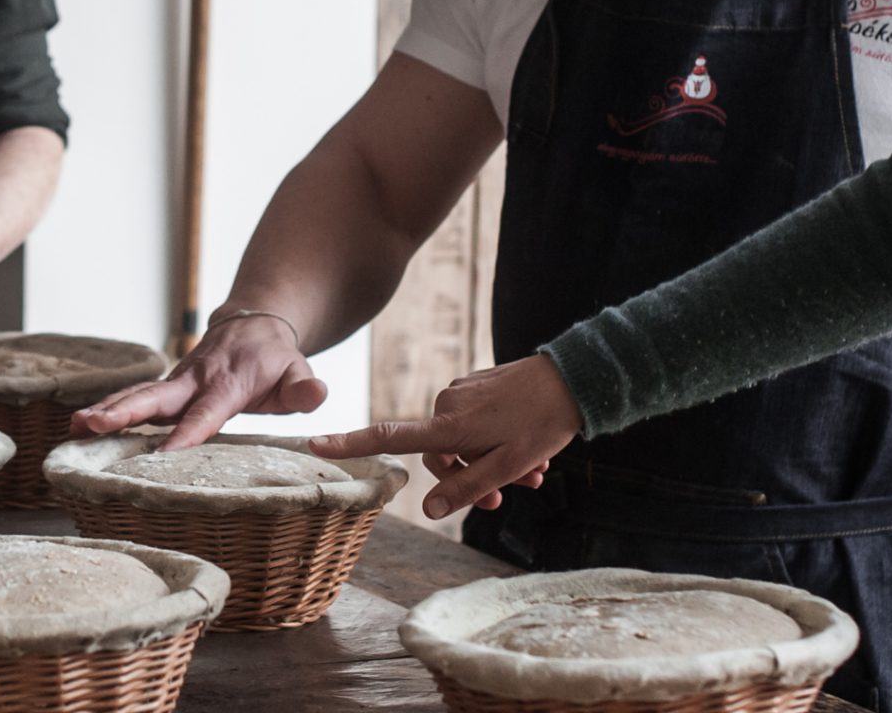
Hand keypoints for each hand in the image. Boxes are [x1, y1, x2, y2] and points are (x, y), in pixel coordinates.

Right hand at [70, 313, 327, 449]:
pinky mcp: (168, 385)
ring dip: (107, 410)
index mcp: (228, 382)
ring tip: (76, 426)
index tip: (164, 455)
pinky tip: (80, 425)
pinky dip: (109, 408)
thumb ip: (305, 388)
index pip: (206, 412)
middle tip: (93, 426)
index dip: (186, 432)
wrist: (255, 323)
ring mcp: (178, 380)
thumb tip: (317, 394)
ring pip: (139, 395)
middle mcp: (196, 379)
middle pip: (156, 398)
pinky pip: (136, 396)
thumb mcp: (299, 371)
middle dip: (124, 413)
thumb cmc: (277, 359)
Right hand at [309, 355, 580, 518]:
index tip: (316, 444)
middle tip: (509, 494)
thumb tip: (428, 511)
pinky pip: (476, 422)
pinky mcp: (477, 386)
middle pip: (440, 454)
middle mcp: (447, 405)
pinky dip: (497, 440)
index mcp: (449, 425)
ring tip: (532, 472)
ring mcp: (462, 392)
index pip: (389, 437)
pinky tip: (529, 449)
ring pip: (464, 441)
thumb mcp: (507, 466)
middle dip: (471, 477)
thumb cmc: (542, 423)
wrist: (576, 379)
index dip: (351, 444)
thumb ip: (466, 489)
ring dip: (491, 461)